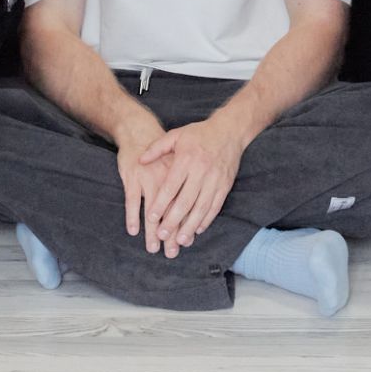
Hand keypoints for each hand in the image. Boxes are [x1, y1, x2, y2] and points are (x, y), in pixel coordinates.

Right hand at [115, 103, 176, 254]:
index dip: (186, 223)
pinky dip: (132, 216)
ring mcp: (147, 178)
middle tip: (171, 252)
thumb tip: (196, 210)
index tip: (187, 241)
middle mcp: (165, 179)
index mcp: (180, 176)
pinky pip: (132, 200)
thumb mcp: (180, 162)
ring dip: (152, 230)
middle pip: (170, 211)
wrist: (140, 131)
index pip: (186, 204)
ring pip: (151, 209)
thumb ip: (188, 183)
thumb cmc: (162, 153)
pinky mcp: (132, 177)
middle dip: (171, 233)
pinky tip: (133, 230)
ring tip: (153, 248)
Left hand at [138, 112, 245, 251]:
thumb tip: (141, 160)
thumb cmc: (199, 134)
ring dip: (190, 225)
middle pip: (186, 200)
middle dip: (173, 220)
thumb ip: (157, 148)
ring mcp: (215, 180)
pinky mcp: (225, 185)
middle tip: (162, 235)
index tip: (151, 218)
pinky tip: (197, 229)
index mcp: (186, 159)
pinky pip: (215, 206)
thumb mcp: (176, 135)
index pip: (171, 186)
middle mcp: (201, 171)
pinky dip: (207, 219)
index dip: (161, 203)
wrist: (229, 131)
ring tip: (180, 240)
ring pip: (201, 207)